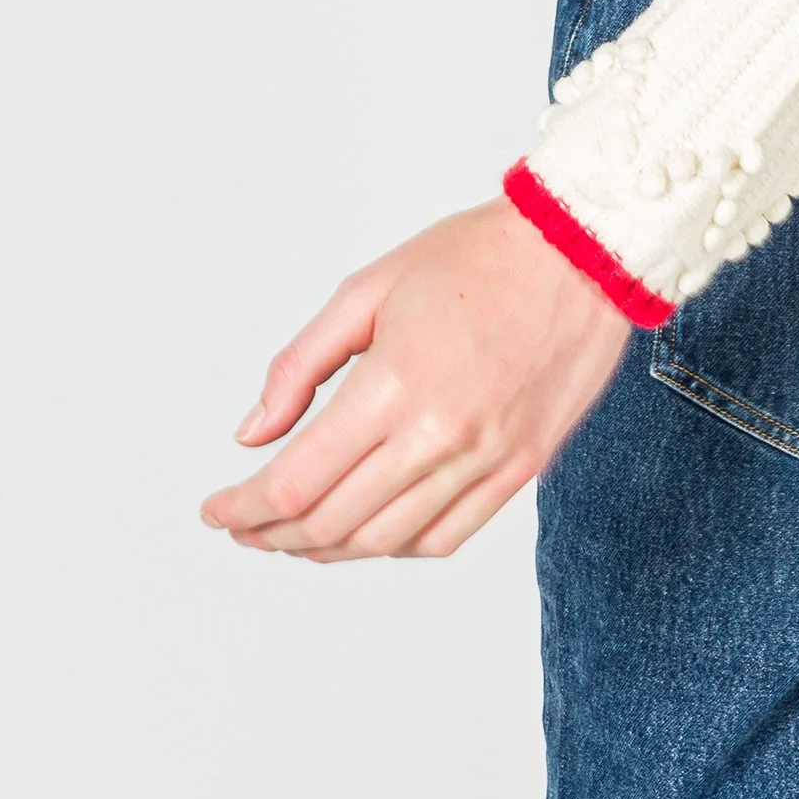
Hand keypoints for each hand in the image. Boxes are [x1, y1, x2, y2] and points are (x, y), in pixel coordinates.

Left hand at [200, 197, 632, 561]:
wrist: (582, 250)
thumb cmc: (478, 255)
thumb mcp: (369, 288)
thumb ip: (301, 365)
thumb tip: (253, 436)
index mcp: (393, 385)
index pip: (294, 483)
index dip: (242, 509)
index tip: (216, 510)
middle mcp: (439, 435)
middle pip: (330, 523)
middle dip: (271, 534)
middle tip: (245, 525)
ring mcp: (484, 459)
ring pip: (383, 543)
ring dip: (326, 549)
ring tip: (297, 535)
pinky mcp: (520, 468)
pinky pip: (443, 538)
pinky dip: (394, 547)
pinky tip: (369, 531)